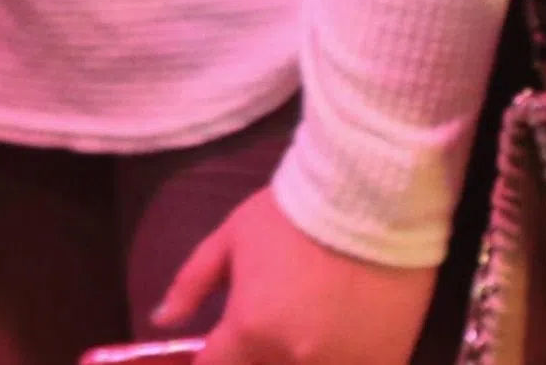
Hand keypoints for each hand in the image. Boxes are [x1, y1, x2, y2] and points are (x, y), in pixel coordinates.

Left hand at [156, 186, 434, 364]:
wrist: (372, 197)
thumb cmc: (293, 214)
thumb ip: (191, 284)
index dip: (210, 361)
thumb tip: (161, 319)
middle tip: (264, 327)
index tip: (219, 348)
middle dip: (252, 357)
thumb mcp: (230, 238)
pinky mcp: (384, 363)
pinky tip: (336, 336)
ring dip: (293, 358)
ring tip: (303, 324)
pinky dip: (334, 358)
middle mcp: (294, 360)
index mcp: (251, 332)